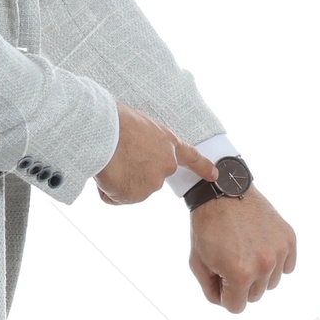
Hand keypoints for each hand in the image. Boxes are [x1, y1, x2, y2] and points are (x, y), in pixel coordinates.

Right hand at [96, 104, 214, 204]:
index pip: (191, 158)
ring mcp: (152, 183)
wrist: (104, 133)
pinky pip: (114, 195)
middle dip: (133, 172)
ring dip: (117, 179)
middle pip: (148, 177)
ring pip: (129, 187)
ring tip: (109, 160)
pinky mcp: (135, 196)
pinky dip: (107, 188)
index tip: (214, 175)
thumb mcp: (140, 125)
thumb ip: (147, 142)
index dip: (203, 167)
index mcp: (169, 144)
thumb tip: (133, 153)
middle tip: (118, 157)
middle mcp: (166, 166)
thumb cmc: (115, 122)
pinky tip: (105, 172)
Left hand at [188, 186, 296, 312]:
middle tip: (230, 259)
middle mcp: (264, 265)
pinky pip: (287, 267)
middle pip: (254, 296)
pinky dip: (275, 262)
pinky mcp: (289, 238)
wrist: (222, 191)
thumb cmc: (207, 227)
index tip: (219, 275)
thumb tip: (229, 302)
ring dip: (258, 273)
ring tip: (245, 250)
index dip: (223, 294)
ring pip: (271, 283)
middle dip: (240, 283)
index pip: (236, 307)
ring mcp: (279, 251)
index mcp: (240, 274)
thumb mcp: (198, 263)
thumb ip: (212, 291)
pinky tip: (261, 247)